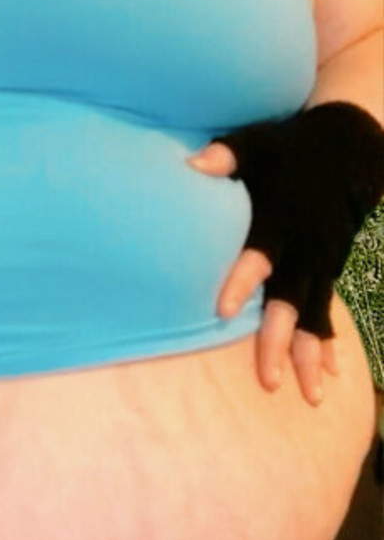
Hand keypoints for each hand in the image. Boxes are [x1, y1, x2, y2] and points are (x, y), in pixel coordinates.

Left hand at [187, 140, 339, 404]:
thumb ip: (225, 157)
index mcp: (280, 220)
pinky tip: (329, 375)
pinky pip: (329, 312)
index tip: (224, 310)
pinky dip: (329, 344)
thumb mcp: (256, 144)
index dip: (243, 281)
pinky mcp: (330, 269)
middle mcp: (304, 249)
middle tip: (269, 379)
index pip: (260, 255)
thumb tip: (191, 165)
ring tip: (309, 396)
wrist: (348, 147)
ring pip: (316, 316)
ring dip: (311, 355)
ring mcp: (322, 262)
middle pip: (292, 301)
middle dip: (281, 340)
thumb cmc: (287, 148)